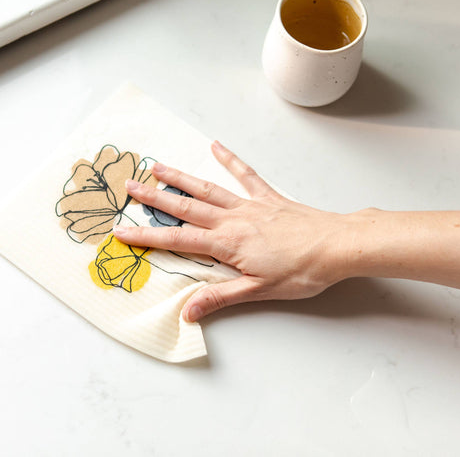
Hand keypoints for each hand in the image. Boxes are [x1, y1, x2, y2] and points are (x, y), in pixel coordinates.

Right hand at [113, 141, 355, 321]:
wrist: (337, 245)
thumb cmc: (303, 271)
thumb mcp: (259, 291)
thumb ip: (220, 298)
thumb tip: (188, 312)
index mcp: (227, 243)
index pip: (178, 240)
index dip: (147, 236)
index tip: (122, 231)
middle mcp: (232, 219)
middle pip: (185, 207)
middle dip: (155, 198)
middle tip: (129, 185)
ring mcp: (250, 205)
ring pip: (207, 188)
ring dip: (180, 177)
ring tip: (157, 166)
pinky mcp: (268, 198)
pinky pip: (245, 175)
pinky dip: (230, 160)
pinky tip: (217, 147)